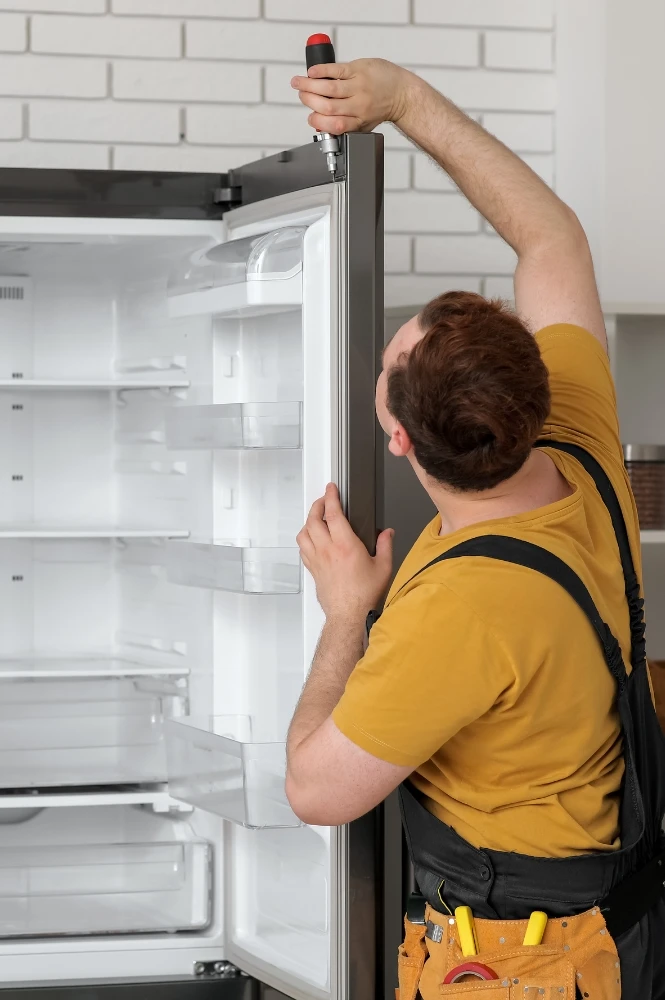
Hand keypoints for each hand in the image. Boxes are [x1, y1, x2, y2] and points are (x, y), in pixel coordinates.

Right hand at [290, 58, 417, 135]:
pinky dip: (321, 71)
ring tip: (297, 82)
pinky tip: (312, 72)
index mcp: (357, 122)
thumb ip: (344, 124)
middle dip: (308, 101)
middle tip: (300, 95)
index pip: (332, 125)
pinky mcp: (359, 69)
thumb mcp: (363, 124)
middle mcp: (358, 105)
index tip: (310, 117)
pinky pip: (336, 70)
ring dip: (308, 84)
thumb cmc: (381, 108)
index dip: (317, 122)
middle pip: (326, 105)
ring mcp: (358, 86)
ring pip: (328, 87)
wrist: (402, 93)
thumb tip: (320, 124)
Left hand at [297, 483, 393, 620]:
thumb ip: (386, 546)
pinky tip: (311, 538)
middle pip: (313, 519)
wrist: (348, 616)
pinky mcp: (313, 569)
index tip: (331, 489)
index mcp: (345, 545)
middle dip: (317, 505)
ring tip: (316, 517)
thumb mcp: (384, 568)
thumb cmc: (363, 595)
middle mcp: (327, 550)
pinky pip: (302, 548)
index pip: (333, 513)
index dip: (330, 496)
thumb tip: (387, 533)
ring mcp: (317, 560)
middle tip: (323, 500)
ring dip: (308, 521)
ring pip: (303, 533)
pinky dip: (305, 538)